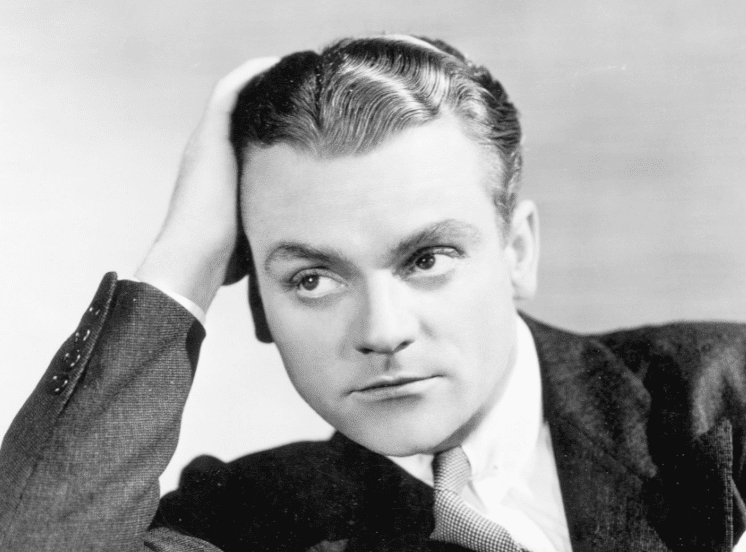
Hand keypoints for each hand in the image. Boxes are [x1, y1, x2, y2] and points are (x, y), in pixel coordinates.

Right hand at [135, 57, 277, 311]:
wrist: (193, 261)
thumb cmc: (221, 260)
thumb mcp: (250, 233)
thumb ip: (266, 226)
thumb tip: (294, 243)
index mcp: (218, 174)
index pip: (243, 135)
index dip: (268, 120)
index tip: (301, 114)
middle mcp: (209, 152)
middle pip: (240, 111)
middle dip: (270, 96)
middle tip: (305, 87)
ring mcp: (206, 142)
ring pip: (234, 94)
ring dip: (262, 79)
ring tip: (296, 70)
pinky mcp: (209, 136)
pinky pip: (229, 90)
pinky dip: (251, 74)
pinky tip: (278, 65)